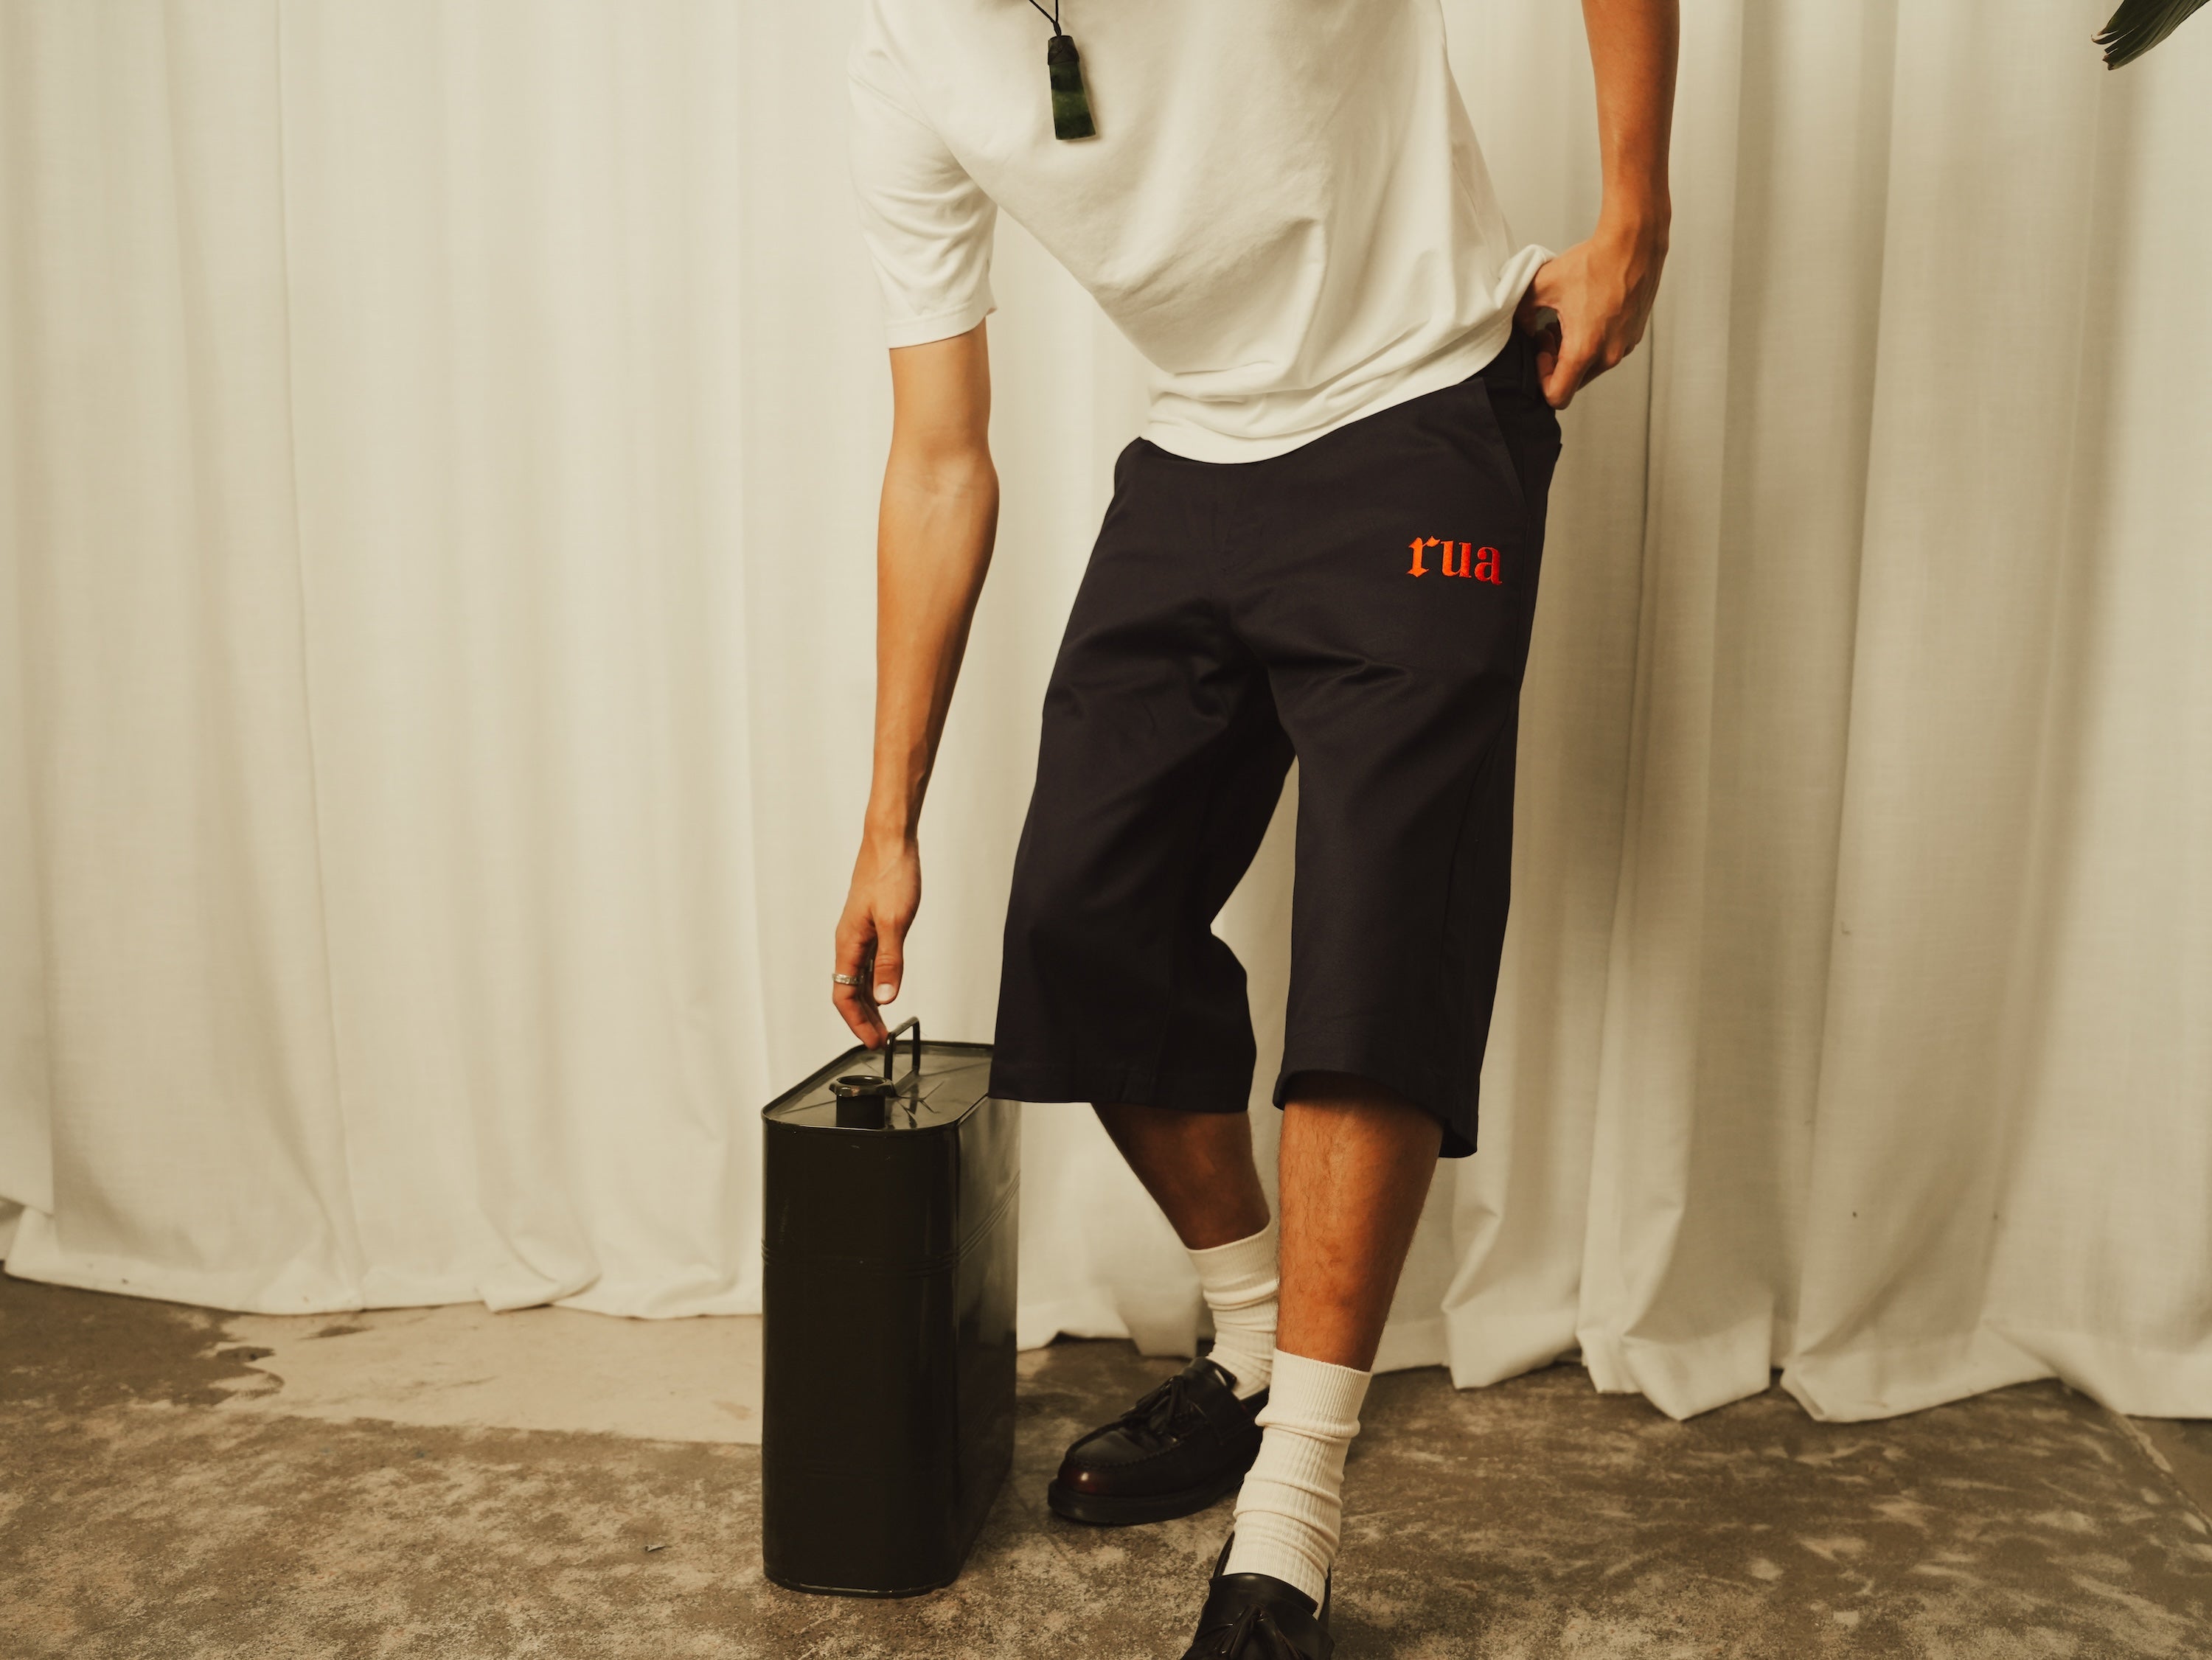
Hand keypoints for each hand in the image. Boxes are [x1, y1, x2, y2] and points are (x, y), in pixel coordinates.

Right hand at [833, 834, 918, 1047]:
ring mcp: (859, 933)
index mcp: (849, 943)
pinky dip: (875, 981)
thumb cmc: (890, 874)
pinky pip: (867, 962)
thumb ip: (890, 962)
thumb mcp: (895, 922)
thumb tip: (885, 997)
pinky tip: (885, 987)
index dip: (857, 1022)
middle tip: (880, 1039)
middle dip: (863, 1019)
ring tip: (883, 1022)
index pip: (844, 995)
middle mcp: (849, 941)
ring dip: (869, 1002)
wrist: (890, 842)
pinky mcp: (870, 925)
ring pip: (858, 977)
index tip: (873, 1041)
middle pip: (849, 991)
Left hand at [1514, 223, 1666, 409]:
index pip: (1558, 396)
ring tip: (1566, 322)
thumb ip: (1523, 312)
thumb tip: (1524, 328)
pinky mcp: (1633, 336)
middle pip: (1573, 382)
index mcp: (1585, 348)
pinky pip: (1607, 352)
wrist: (1633, 243)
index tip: (1540, 352)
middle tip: (1548, 333)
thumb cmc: (1595, 262)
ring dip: (1574, 353)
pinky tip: (1585, 315)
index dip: (1541, 380)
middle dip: (1556, 364)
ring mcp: (1624, 346)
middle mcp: (1609, 354)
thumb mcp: (1543, 284)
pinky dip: (1592, 343)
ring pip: (1590, 368)